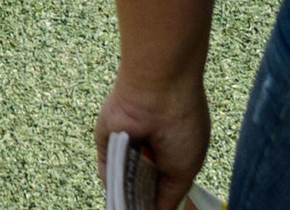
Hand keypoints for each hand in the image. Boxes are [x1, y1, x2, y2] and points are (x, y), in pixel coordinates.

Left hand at [95, 72, 210, 209]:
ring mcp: (125, 146)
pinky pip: (107, 170)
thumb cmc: (181, 126)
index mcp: (172, 152)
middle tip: (145, 208)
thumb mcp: (184, 170)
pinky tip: (120, 198)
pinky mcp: (105, 142)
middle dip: (145, 199)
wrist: (158, 92)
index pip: (164, 185)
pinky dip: (113, 184)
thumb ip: (170, 196)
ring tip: (133, 205)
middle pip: (143, 185)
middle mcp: (148, 149)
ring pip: (123, 181)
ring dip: (129, 195)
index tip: (160, 208)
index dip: (162, 200)